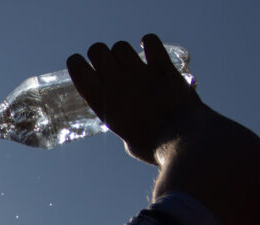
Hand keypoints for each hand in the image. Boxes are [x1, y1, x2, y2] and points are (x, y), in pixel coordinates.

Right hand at [67, 34, 201, 164]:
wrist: (183, 140)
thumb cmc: (155, 147)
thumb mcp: (130, 143)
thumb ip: (127, 128)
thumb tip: (134, 129)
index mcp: (104, 104)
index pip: (79, 70)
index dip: (76, 64)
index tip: (80, 65)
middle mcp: (118, 84)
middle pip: (98, 50)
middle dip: (100, 55)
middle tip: (108, 65)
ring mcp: (140, 73)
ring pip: (120, 46)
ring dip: (122, 53)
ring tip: (129, 63)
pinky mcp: (163, 68)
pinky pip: (151, 42)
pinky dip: (148, 43)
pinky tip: (149, 49)